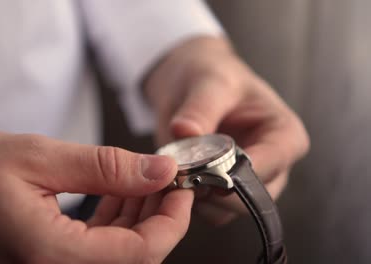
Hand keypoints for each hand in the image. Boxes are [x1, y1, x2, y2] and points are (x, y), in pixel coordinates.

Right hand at [0, 131, 192, 262]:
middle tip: (164, 176)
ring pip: (116, 253)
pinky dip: (113, 220)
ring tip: (140, 176)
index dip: (172, 220)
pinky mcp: (41, 261)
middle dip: (158, 215)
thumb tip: (157, 171)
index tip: (182, 187)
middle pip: (133, 256)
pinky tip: (116, 190)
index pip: (140, 253)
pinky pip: (93, 248)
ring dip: (138, 215)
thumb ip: (104, 167)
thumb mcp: (38, 156)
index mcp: (49, 254)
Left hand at [145, 36, 308, 224]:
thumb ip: (200, 108)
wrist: (192, 85)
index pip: (271, 165)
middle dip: (215, 191)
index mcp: (284, 135)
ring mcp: (245, 182)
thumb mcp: (210, 83)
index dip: (237, 173)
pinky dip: (187, 201)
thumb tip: (185, 131)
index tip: (203, 170)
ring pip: (227, 211)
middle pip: (252, 198)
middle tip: (183, 173)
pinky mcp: (221, 191)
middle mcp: (272, 166)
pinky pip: (207, 210)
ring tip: (174, 173)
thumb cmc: (213, 77)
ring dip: (198, 199)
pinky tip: (172, 179)